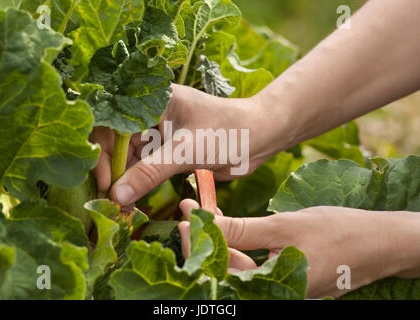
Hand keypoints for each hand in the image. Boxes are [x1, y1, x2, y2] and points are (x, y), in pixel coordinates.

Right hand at [91, 84, 277, 205]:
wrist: (260, 138)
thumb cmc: (227, 131)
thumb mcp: (186, 150)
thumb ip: (150, 172)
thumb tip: (116, 195)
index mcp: (152, 100)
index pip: (111, 123)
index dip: (103, 152)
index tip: (106, 182)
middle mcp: (150, 115)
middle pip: (117, 144)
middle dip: (113, 172)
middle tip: (111, 201)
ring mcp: (158, 134)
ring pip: (130, 159)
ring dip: (125, 182)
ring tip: (121, 206)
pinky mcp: (167, 152)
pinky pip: (145, 168)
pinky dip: (139, 184)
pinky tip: (133, 201)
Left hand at [178, 199, 419, 297]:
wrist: (380, 243)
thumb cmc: (337, 233)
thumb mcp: (284, 227)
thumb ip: (242, 231)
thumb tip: (202, 223)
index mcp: (270, 291)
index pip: (219, 269)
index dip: (198, 241)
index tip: (184, 214)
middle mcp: (272, 295)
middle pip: (226, 268)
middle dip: (206, 237)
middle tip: (190, 209)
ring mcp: (279, 289)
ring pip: (239, 264)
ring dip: (222, 238)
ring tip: (206, 212)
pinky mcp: (286, 278)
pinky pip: (254, 263)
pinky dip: (241, 243)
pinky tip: (231, 225)